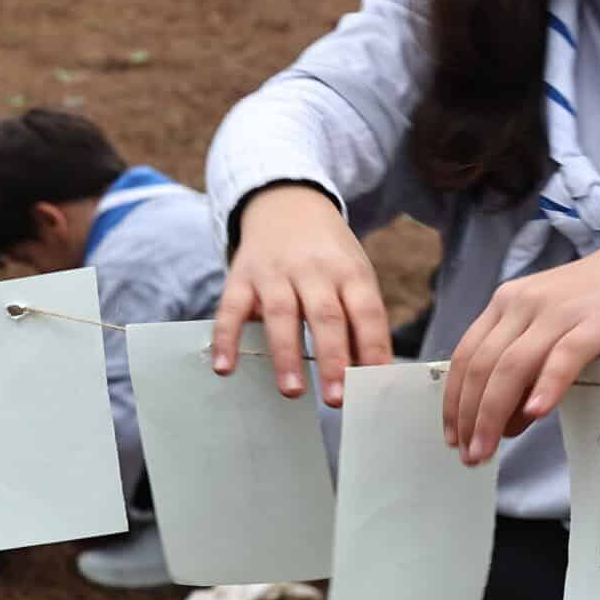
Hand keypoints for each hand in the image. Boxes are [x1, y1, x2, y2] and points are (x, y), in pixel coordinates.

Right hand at [210, 183, 391, 405]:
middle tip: (336, 398)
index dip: (373, 348)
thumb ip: (360, 322)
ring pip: (282, 314)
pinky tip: (226, 367)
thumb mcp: (354, 276)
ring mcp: (275, 272)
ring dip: (286, 354)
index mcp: (349, 272)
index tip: (374, 384)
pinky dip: (226, 338)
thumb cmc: (328, 254)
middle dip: (331, 358)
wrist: (287, 201)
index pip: (367, 312)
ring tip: (291, 391)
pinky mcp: (242, 276)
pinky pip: (231, 309)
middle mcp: (314, 270)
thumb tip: (372, 375)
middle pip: (326, 316)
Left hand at [442, 238, 599, 464]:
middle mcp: (523, 303)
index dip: (455, 400)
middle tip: (470, 455)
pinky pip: (564, 356)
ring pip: (513, 365)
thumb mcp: (550, 329)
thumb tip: (507, 419)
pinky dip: (546, 386)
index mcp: (507, 303)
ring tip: (489, 448)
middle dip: (471, 416)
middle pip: (484, 366)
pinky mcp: (595, 322)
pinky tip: (536, 413)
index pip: (467, 355)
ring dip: (494, 413)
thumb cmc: (599, 304)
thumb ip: (527, 367)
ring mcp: (558, 311)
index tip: (453, 436)